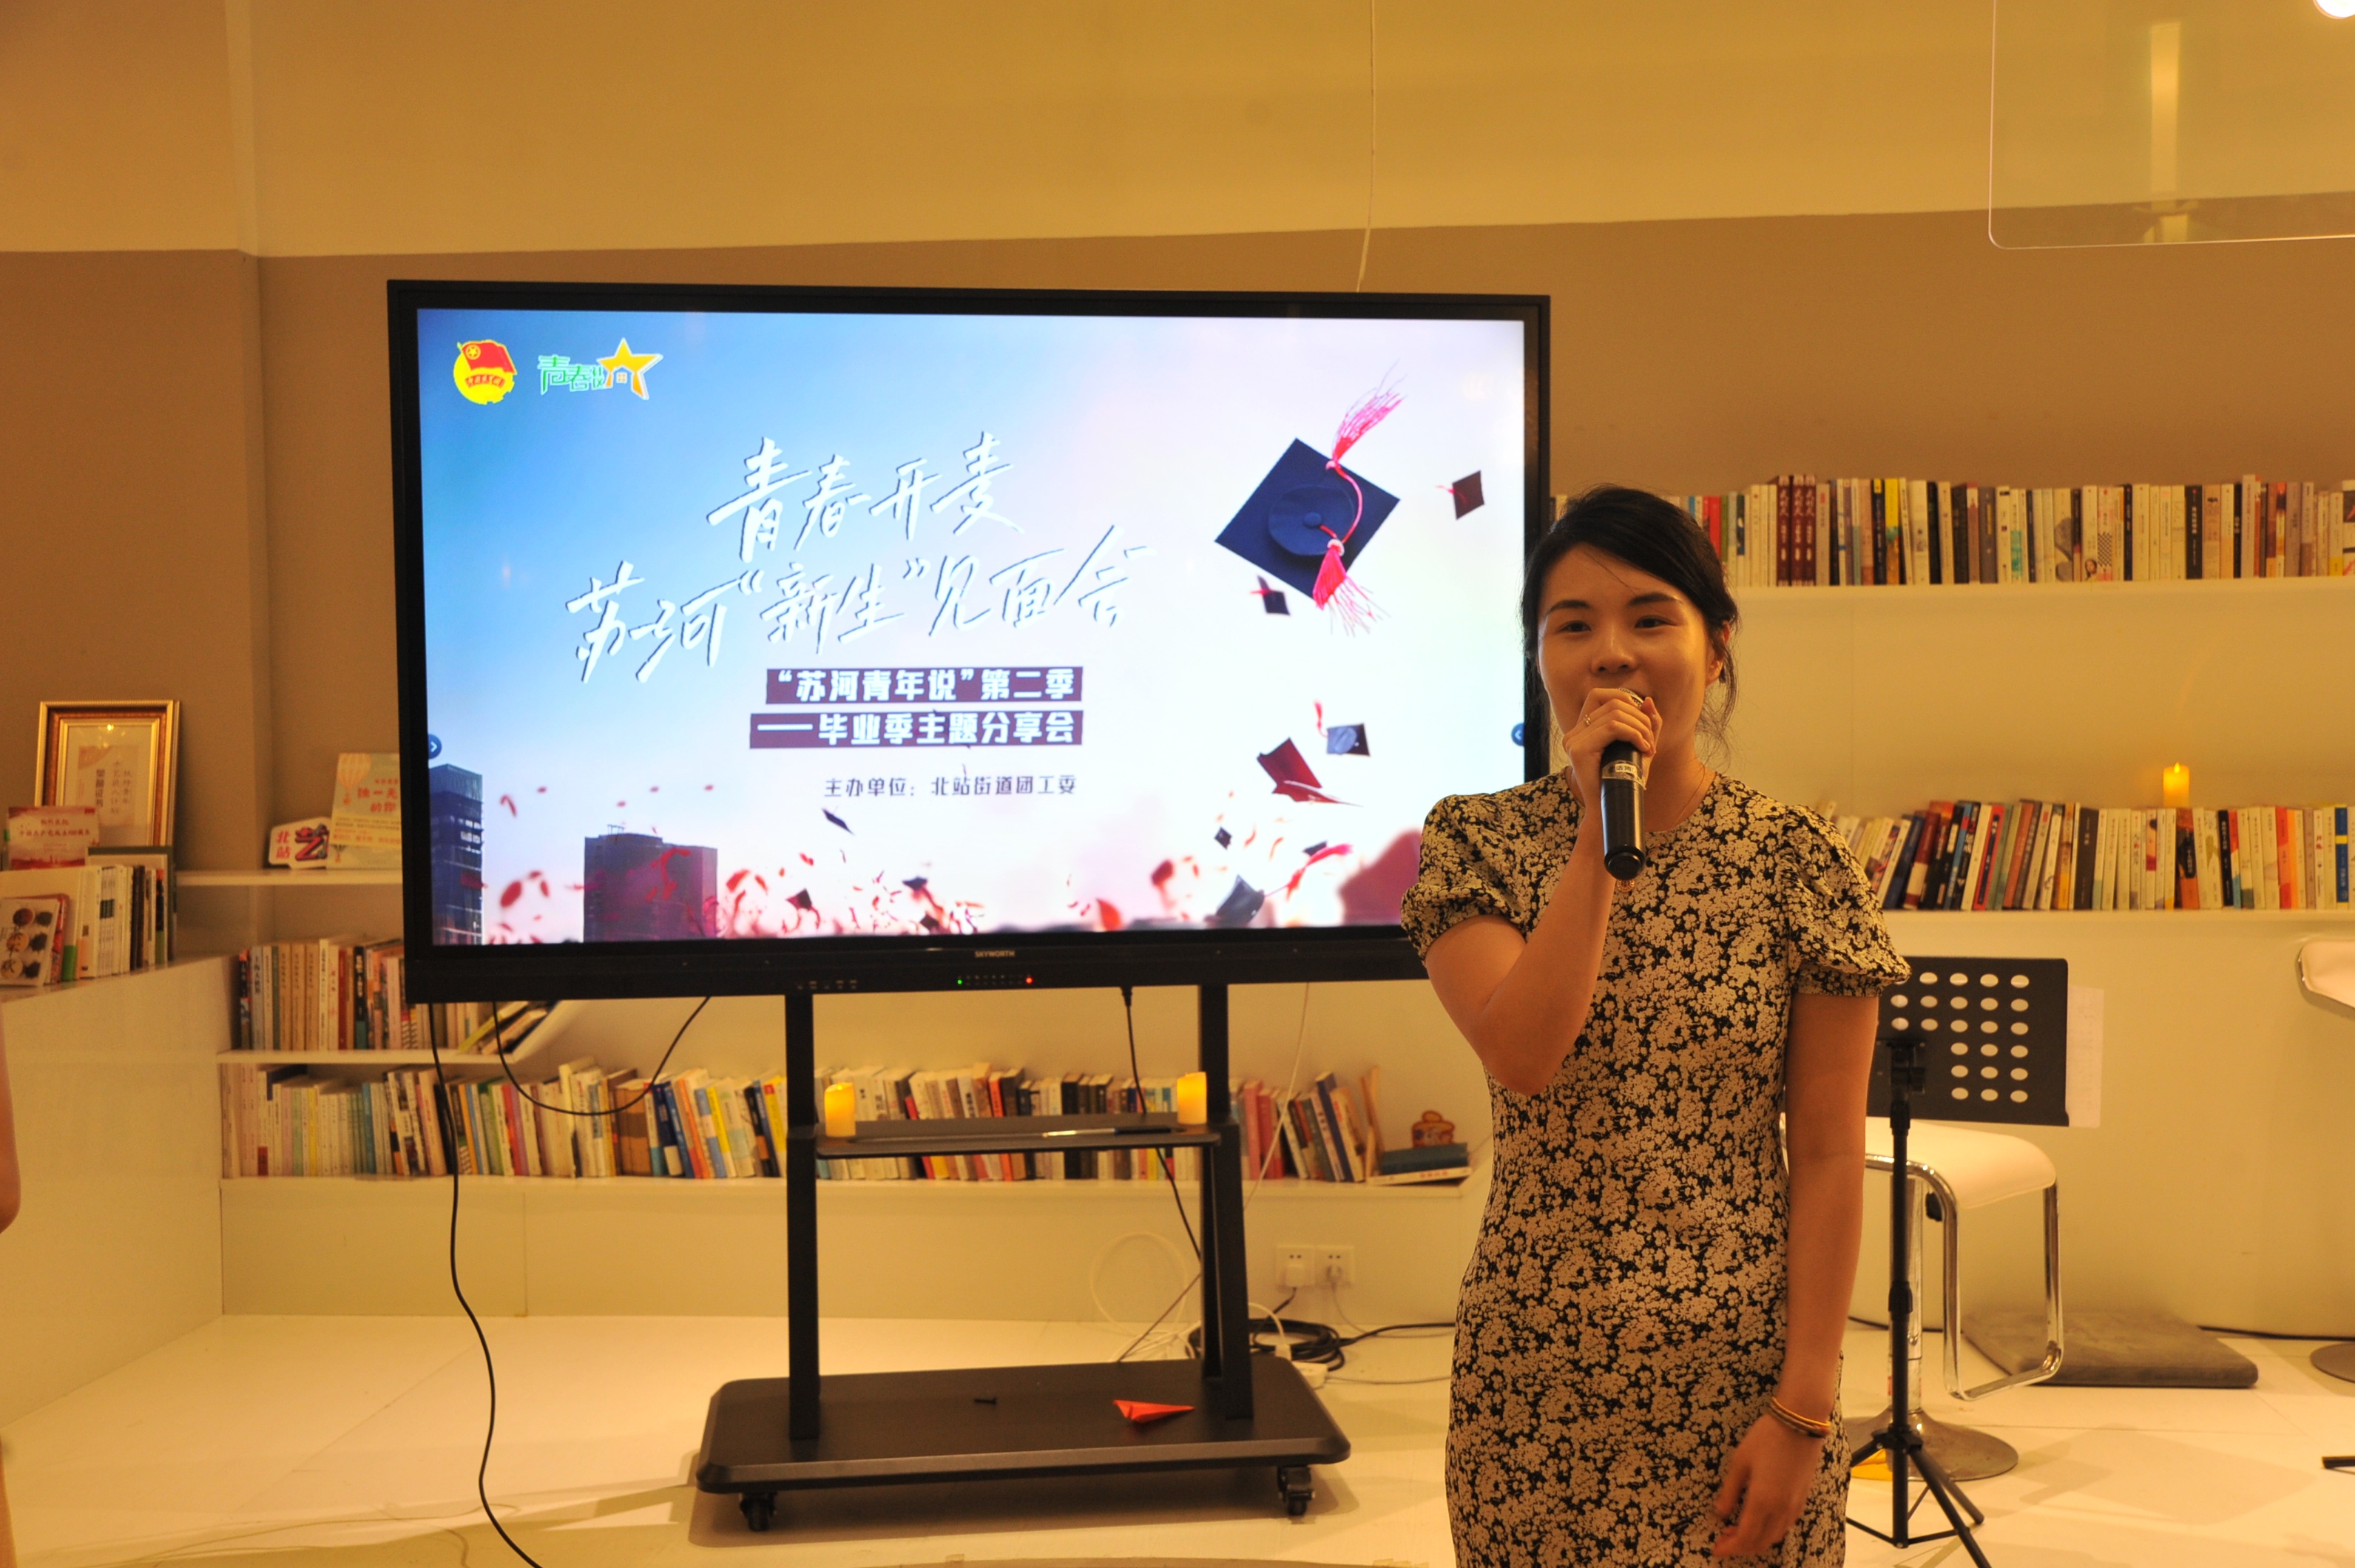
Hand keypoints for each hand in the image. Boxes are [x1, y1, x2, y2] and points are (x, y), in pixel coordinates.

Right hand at [1561, 685, 1656, 812]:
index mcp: (1581, 731)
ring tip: (1648, 747)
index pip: (1600, 695)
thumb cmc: (1626, 782)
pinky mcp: (1579, 750)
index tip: (1641, 723)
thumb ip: (1646, 725)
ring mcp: (1573, 741)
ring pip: (1615, 714)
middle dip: (1640, 718)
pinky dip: (1634, 734)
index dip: (1625, 699)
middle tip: (1650, 741)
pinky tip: (1644, 748)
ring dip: (1640, 728)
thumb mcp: (1640, 748)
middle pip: (1612, 702)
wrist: (1612, 812)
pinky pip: (1612, 728)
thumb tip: (1649, 701)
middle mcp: (1573, 733)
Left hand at [1710, 1413, 1823, 1558]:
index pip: (1745, 1538)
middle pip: (1760, 1543)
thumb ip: (1729, 1492)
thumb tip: (1719, 1514)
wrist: (1800, 1424)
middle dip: (1740, 1547)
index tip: (1714, 1549)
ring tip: (1736, 1530)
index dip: (1729, 1548)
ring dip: (1755, 1541)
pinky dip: (1769, 1533)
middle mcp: (1780, 1510)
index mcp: (1762, 1502)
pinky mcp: (1802, 1500)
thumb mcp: (1740, 1462)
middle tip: (1722, 1539)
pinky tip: (1758, 1522)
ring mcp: (1794, 1507)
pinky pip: (1784, 1527)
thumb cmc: (1765, 1438)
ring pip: (1774, 1538)